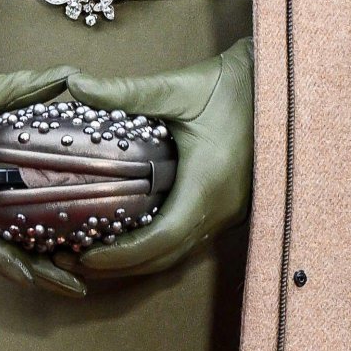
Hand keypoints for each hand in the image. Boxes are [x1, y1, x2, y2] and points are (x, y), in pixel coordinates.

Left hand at [60, 36, 253, 279]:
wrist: (276, 84)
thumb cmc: (228, 84)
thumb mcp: (177, 88)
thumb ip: (126, 91)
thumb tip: (76, 85)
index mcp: (208, 185)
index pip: (160, 240)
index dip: (121, 256)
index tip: (84, 256)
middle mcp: (221, 209)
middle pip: (166, 257)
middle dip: (120, 265)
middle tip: (75, 260)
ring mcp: (229, 212)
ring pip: (179, 253)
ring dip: (139, 259)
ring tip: (96, 251)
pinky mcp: (230, 207)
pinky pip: (191, 238)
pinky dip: (159, 245)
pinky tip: (132, 232)